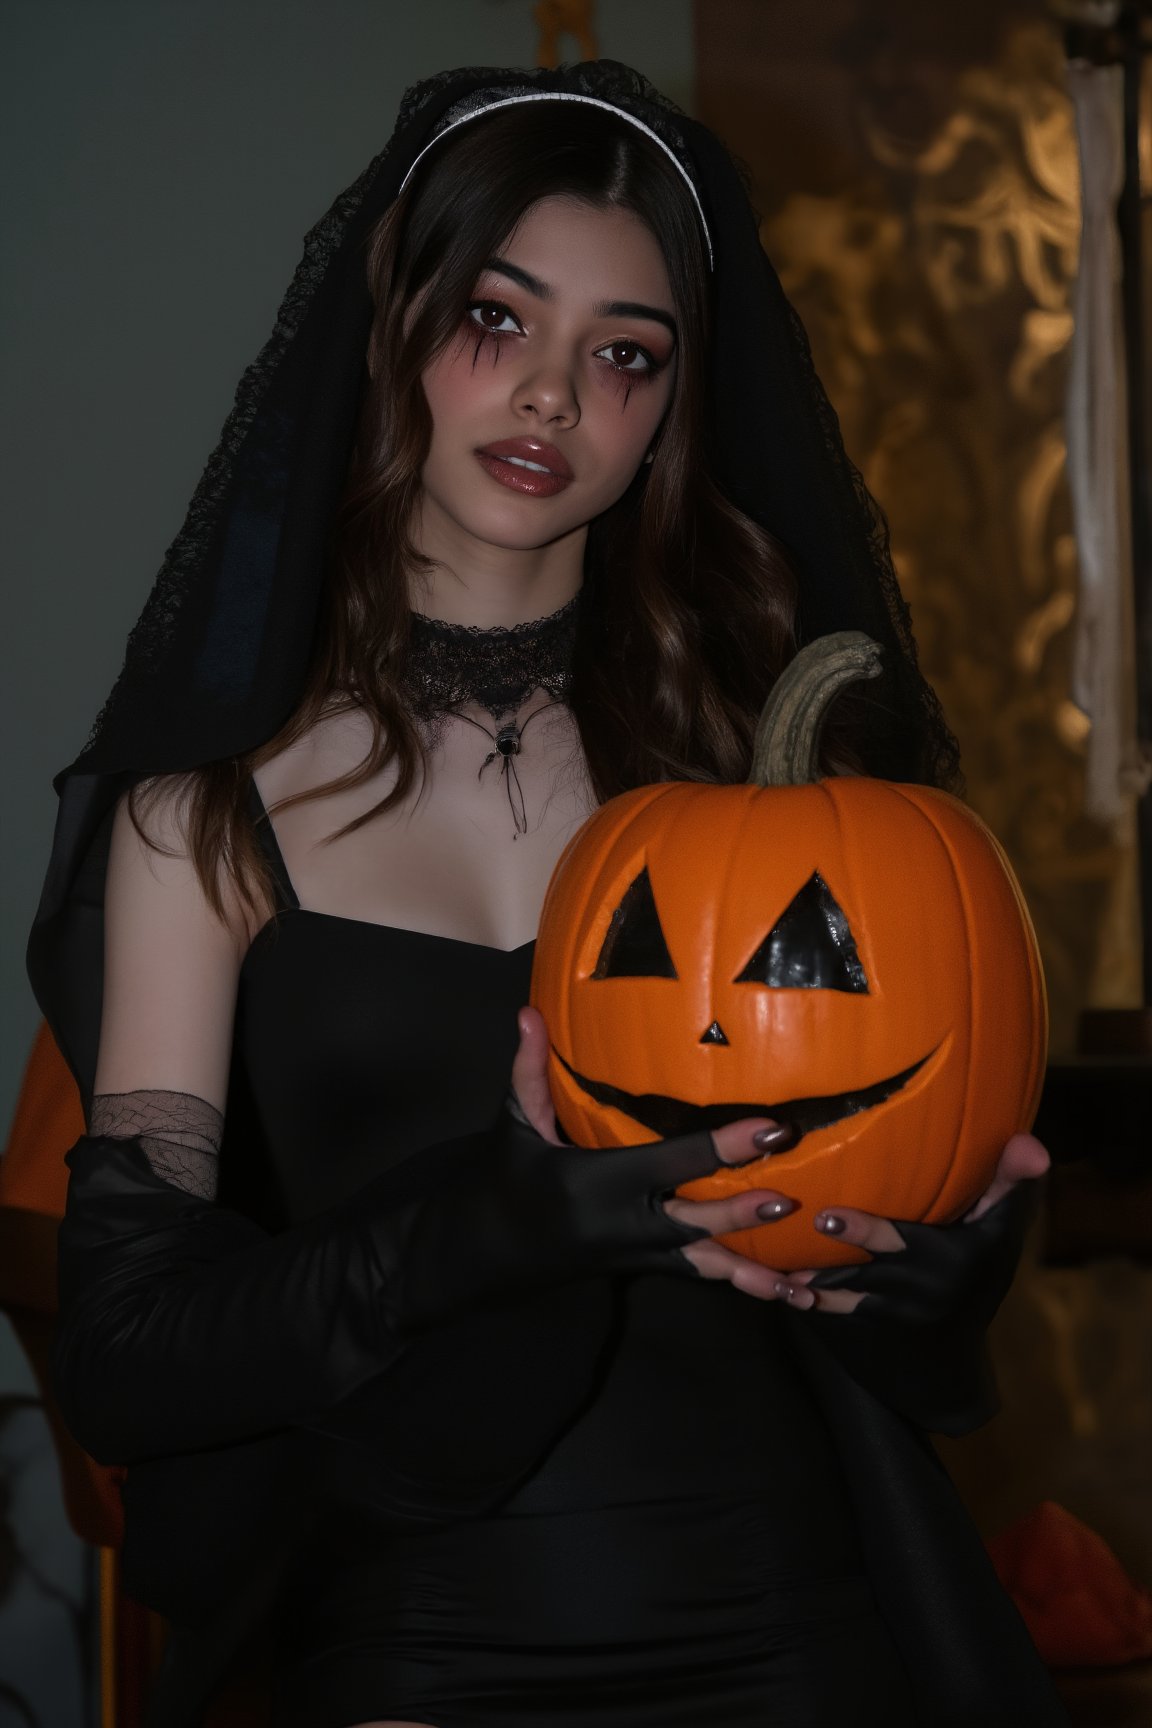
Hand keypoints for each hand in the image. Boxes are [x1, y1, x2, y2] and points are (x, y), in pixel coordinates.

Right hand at [511, 1007, 800, 1301]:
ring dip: (748, 1274)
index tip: (769, 1131)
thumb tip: (527, 1012)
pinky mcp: (638, 1268)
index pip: (668, 1164)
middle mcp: (618, 1225)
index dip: (720, 1148)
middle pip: (689, 1223)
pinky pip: (693, 1276)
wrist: (480, 1251)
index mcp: (594, 1183)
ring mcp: (631, 1254)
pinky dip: (736, 1285)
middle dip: (739, 1216)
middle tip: (789, 1201)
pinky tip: (780, 1294)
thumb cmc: (503, 1178)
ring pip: (698, 1267)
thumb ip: (530, 1071)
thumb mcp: (514, 1125)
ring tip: (800, 1285)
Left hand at [776, 1134, 1050, 1315]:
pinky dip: (810, 1303)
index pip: (907, 1242)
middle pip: (869, 1271)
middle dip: (831, 1261)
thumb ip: (1008, 1183)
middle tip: (795, 1242)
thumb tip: (1032, 1144)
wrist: (956, 1356)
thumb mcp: (1000, 1230)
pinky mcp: (870, 1327)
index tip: (827, 1216)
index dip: (866, 1231)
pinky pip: (836, 1313)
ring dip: (811, 1285)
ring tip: (776, 1274)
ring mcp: (896, 1312)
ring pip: (845, 1295)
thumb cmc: (978, 1269)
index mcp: (954, 1257)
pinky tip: (780, 1290)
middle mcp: (924, 1289)